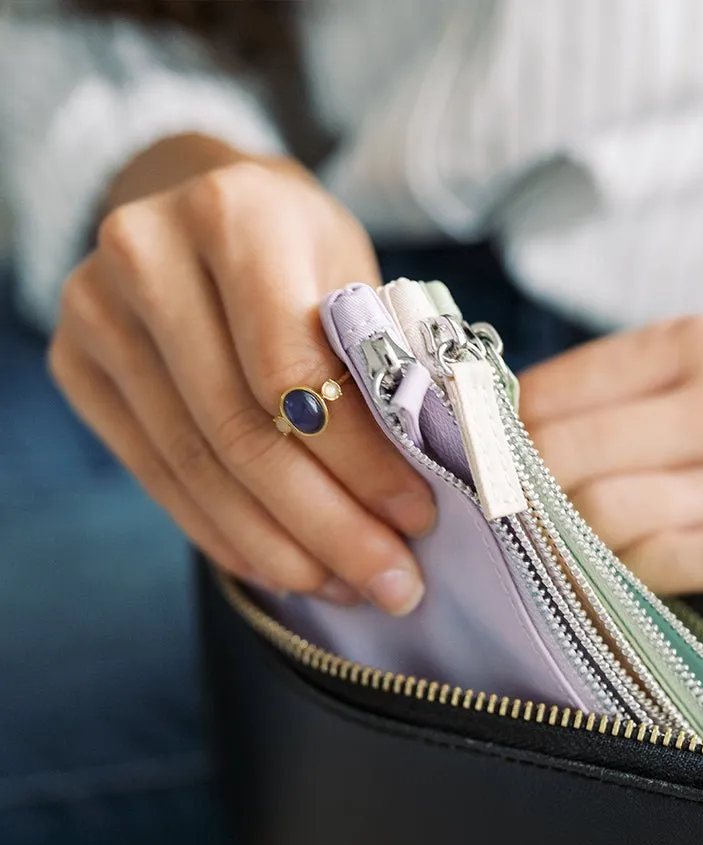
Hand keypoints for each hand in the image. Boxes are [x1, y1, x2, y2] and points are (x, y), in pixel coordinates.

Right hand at [49, 137, 433, 614]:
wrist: (194, 199)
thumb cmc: (297, 244)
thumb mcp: (353, 273)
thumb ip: (377, 363)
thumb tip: (423, 483)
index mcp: (235, 215)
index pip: (296, 373)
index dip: (361, 462)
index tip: (417, 519)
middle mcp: (148, 257)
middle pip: (243, 433)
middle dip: (328, 526)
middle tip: (391, 582)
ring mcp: (97, 313)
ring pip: (199, 469)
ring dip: (281, 547)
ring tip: (346, 584)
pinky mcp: (76, 365)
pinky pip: (158, 476)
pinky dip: (227, 534)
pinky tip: (282, 566)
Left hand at [519, 313, 702, 607]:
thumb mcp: (693, 357)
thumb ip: (605, 386)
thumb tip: (496, 426)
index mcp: (695, 345)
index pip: (552, 394)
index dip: (495, 436)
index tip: (478, 462)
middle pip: (568, 459)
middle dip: (520, 496)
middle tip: (504, 516)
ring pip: (610, 517)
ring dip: (568, 542)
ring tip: (561, 548)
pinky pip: (677, 568)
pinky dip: (633, 575)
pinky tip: (627, 573)